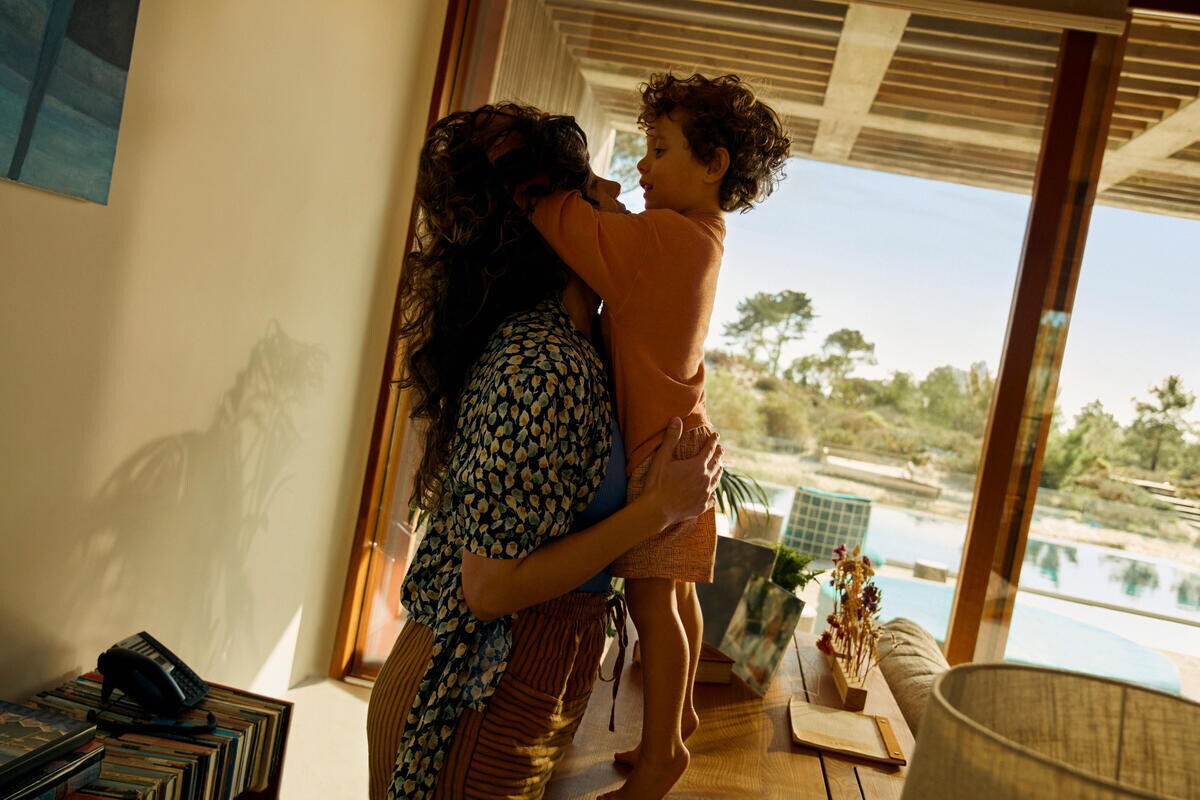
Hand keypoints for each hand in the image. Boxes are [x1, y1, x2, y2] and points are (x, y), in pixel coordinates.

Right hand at [637, 418, 722, 532]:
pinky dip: (713, 492)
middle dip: (719, 455)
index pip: (709, 449)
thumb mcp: (662, 458)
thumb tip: (677, 419)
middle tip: (721, 449)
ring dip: (719, 471)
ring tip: (720, 467)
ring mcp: (705, 494)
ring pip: (717, 480)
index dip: (713, 441)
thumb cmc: (657, 483)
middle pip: (716, 464)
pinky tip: (712, 493)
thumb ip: (671, 438)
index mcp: (697, 465)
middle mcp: (705, 479)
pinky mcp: (702, 506)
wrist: (656, 510)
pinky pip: (712, 497)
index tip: (716, 435)